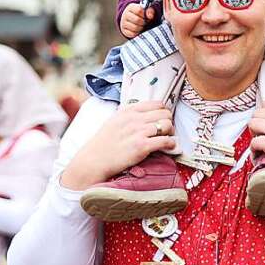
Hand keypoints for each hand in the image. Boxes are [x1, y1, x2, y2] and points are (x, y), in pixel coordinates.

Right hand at [61, 101, 175, 190]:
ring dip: (170, 133)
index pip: (157, 104)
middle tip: (165, 131)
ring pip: (167, 125)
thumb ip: (130, 115)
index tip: (162, 120)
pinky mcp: (141, 147)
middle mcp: (134, 119)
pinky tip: (169, 147)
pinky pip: (165, 141)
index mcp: (128, 111)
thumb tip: (147, 114)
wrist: (93, 161)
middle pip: (165, 114)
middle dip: (168, 122)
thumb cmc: (104, 143)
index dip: (163, 112)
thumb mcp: (114, 121)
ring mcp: (138, 132)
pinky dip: (171, 144)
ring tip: (166, 139)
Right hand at [120, 3, 153, 38]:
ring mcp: (124, 23)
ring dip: (141, 28)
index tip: (146, 16)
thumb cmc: (140, 14)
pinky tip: (138, 30)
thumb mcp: (145, 10)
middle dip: (144, 22)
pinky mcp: (124, 30)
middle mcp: (125, 15)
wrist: (131, 20)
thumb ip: (149, 11)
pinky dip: (137, 33)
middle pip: (137, 20)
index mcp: (131, 7)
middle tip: (145, 22)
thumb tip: (150, 16)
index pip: (139, 10)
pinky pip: (132, 34)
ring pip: (135, 28)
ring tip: (142, 26)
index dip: (145, 14)